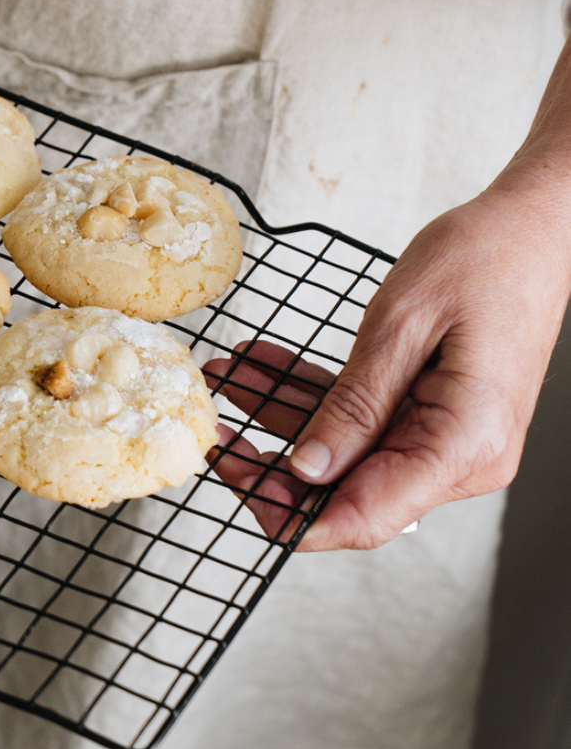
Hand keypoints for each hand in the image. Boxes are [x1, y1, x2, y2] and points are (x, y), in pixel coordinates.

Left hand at [204, 175, 570, 550]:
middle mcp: (463, 458)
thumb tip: (306, 470)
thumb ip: (354, 404)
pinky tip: (265, 367)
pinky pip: (367, 422)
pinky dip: (317, 399)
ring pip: (351, 455)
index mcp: (463, 445)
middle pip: (355, 493)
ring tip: (227, 381)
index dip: (296, 518)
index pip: (369, 516)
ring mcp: (452, 440)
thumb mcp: (400, 324)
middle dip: (277, 470)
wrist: (533, 229)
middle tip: (216, 440)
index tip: (238, 488)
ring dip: (286, 421)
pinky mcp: (438, 416)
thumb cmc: (484, 259)